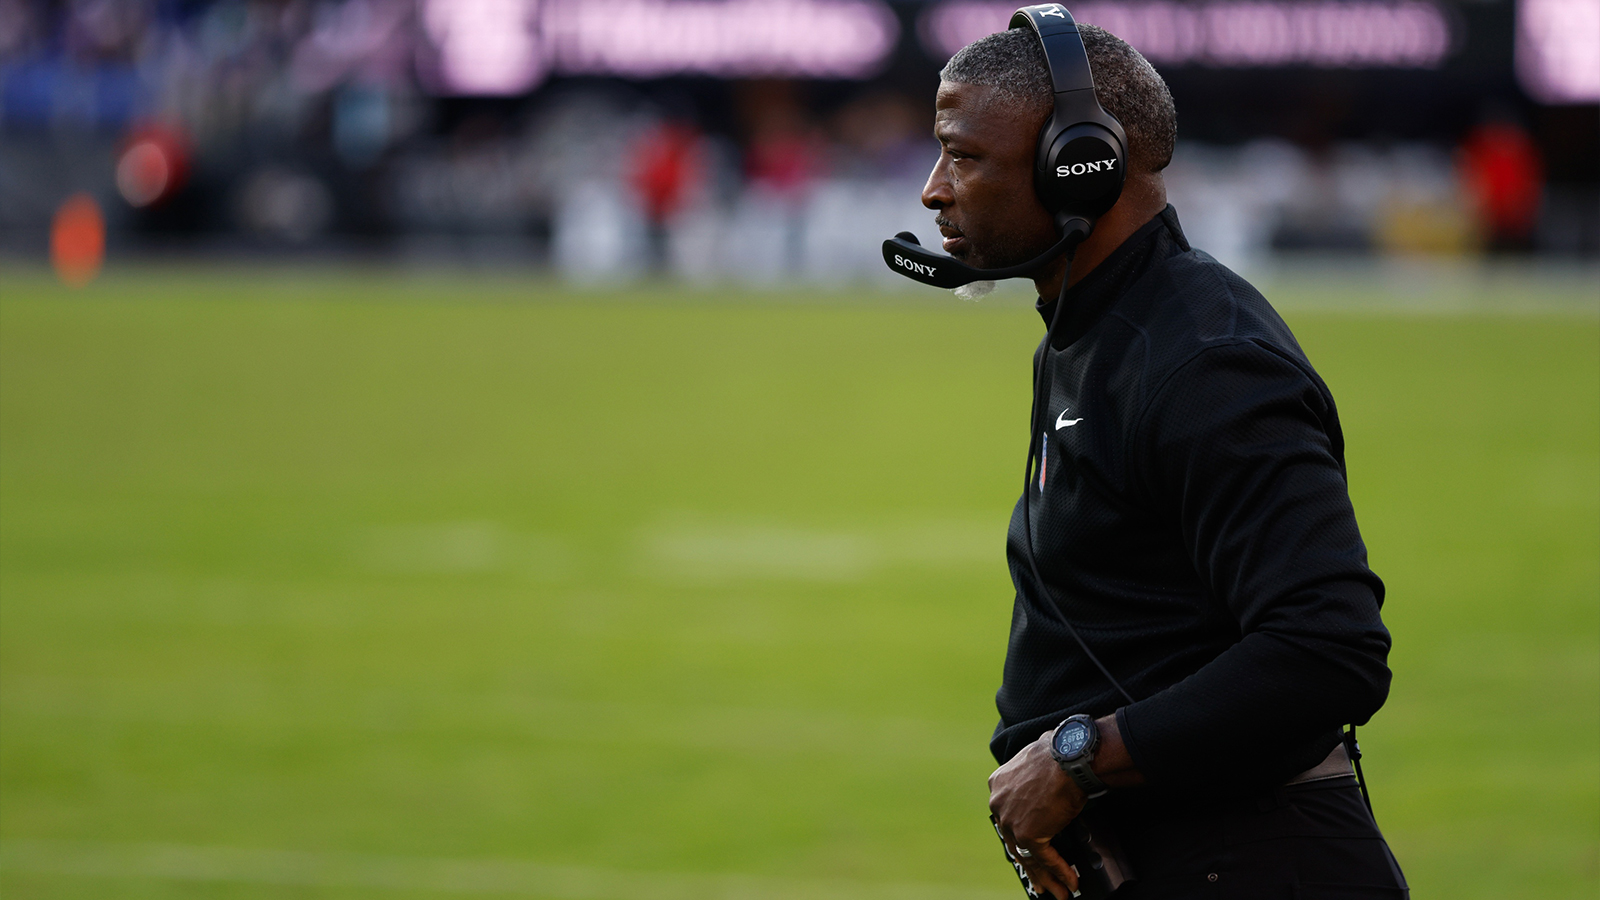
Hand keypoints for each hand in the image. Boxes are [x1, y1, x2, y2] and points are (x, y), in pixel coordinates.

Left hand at [989, 728, 1086, 899]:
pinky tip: (1070, 882)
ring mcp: (1011, 820)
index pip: (1007, 816)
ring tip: (1057, 891)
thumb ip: (1033, 778)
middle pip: (1013, 840)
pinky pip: (1044, 859)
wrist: (1068, 756)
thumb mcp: (1035, 761)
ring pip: (1027, 855)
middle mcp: (998, 803)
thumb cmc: (1059, 752)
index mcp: (998, 784)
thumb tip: (1046, 783)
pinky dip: (1059, 872)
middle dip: (1029, 863)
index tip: (1027, 846)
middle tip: (1039, 880)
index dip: (1017, 834)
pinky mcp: (1028, 833)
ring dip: (1044, 876)